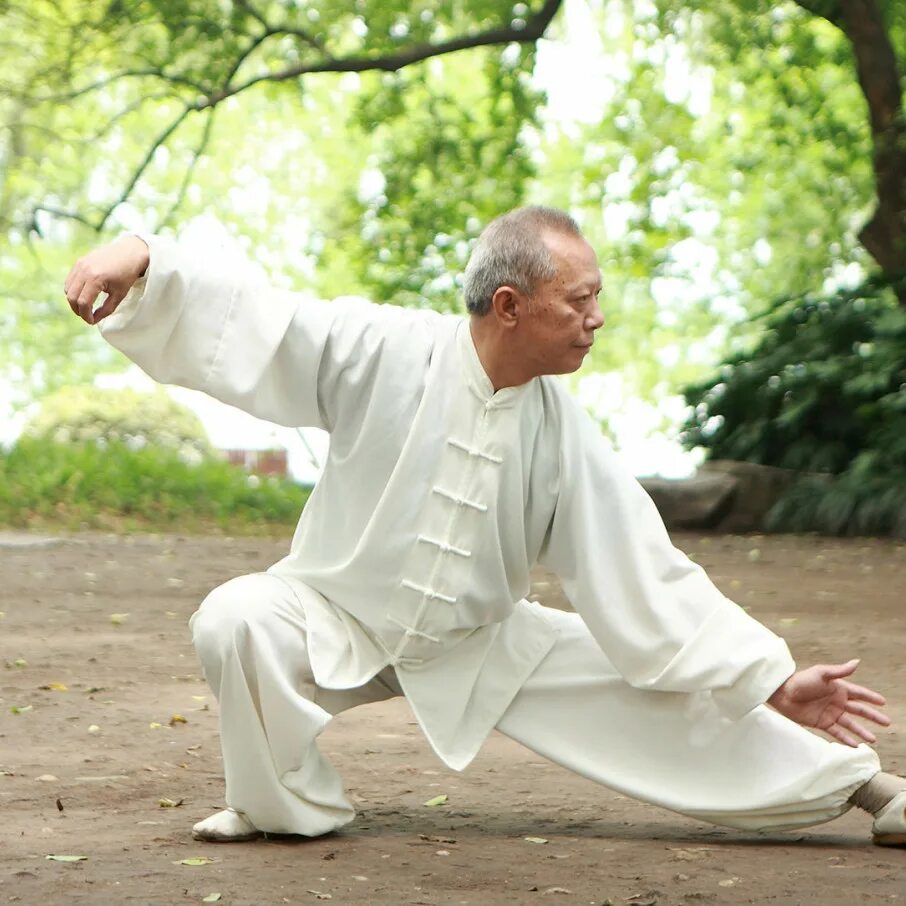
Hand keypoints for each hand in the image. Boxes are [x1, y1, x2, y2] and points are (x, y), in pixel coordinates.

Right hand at [64, 235, 149, 324]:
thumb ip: (106, 309)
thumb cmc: (127, 275)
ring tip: (86, 307)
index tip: (91, 321)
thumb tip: (93, 320)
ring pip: (68, 289)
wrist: (130, 253)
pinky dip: (73, 290)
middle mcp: (84, 270)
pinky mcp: (79, 261)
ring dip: (74, 300)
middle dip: (77, 310)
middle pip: (72, 297)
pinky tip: (84, 295)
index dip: (86, 315)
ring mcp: (80, 264)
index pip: (83, 303)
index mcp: (95, 279)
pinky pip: (70, 280)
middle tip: (87, 316)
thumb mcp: (119, 295)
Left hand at [767, 659, 889, 745]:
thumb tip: (857, 662)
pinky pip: (836, 733)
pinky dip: (846, 739)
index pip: (859, 693)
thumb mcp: (821, 673)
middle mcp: (836, 701)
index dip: (871, 697)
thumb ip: (839, 671)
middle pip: (858, 710)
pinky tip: (855, 745)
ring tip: (874, 739)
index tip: (883, 702)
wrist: (782, 693)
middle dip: (873, 716)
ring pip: (850, 724)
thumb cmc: (800, 681)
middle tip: (887, 722)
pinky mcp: (821, 723)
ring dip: (861, 731)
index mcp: (837, 688)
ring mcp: (829, 713)